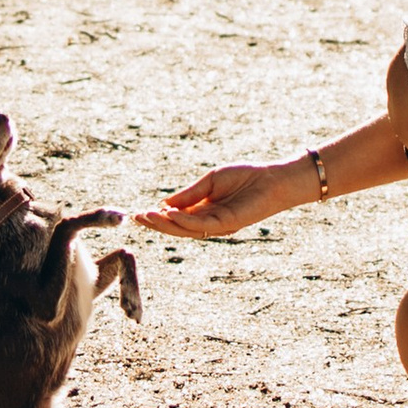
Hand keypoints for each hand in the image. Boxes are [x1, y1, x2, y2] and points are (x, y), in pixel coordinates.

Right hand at [136, 157, 309, 240]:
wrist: (271, 180)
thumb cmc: (244, 177)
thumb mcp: (210, 181)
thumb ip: (189, 194)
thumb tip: (163, 205)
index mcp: (203, 210)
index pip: (176, 217)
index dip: (157, 216)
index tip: (138, 212)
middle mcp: (208, 222)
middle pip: (177, 227)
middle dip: (156, 224)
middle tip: (136, 218)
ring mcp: (216, 225)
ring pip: (185, 229)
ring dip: (164, 224)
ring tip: (145, 216)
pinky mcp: (226, 224)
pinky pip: (200, 224)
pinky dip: (183, 220)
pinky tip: (168, 213)